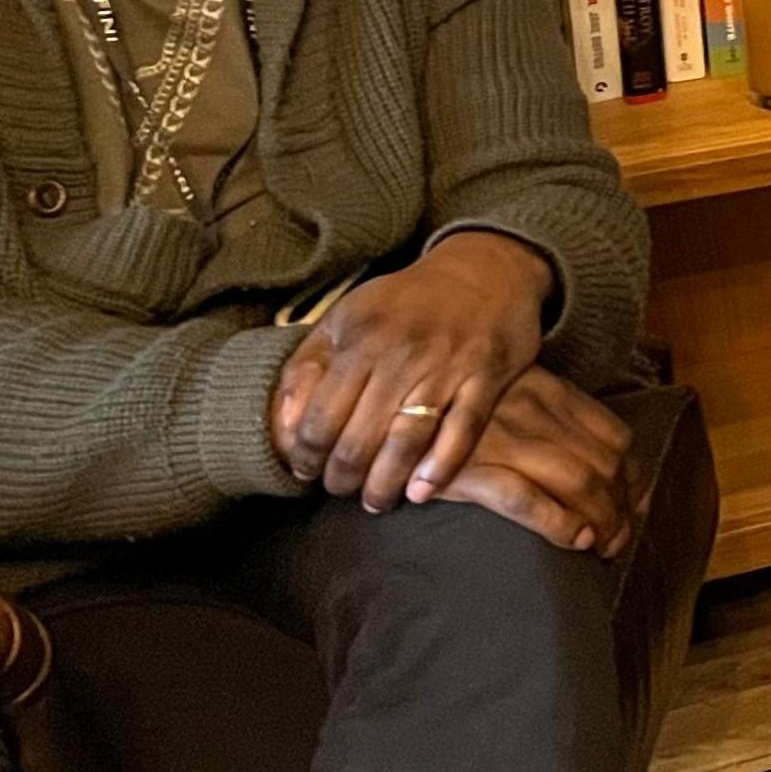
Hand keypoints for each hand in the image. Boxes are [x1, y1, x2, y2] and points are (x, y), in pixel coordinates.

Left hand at [273, 231, 553, 510]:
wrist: (484, 270)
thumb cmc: (407, 302)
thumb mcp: (346, 317)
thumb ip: (307, 366)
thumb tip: (284, 422)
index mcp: (360, 339)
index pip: (319, 416)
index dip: (306, 455)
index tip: (305, 473)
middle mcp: (401, 354)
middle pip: (360, 438)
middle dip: (343, 478)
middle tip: (341, 491)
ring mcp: (447, 366)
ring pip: (407, 441)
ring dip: (386, 483)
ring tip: (376, 501)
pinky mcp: (487, 376)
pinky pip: (463, 431)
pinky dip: (440, 467)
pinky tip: (421, 491)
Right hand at [422, 367, 642, 559]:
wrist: (384, 409)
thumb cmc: (450, 411)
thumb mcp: (509, 397)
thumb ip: (553, 421)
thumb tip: (608, 470)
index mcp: (548, 390)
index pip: (616, 436)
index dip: (634, 476)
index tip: (634, 504)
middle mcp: (533, 410)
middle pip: (604, 464)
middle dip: (622, 508)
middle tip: (619, 539)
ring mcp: (502, 438)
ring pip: (578, 482)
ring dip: (603, 521)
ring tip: (602, 549)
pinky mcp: (468, 469)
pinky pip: (527, 500)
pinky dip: (560, 523)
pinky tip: (574, 541)